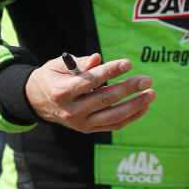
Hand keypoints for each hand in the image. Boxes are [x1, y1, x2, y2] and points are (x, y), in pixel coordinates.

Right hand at [25, 53, 154, 132]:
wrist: (37, 102)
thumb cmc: (52, 78)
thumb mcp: (58, 66)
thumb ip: (79, 62)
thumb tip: (98, 58)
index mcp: (62, 92)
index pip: (90, 82)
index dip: (110, 71)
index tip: (128, 63)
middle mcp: (71, 111)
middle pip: (104, 100)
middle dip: (128, 89)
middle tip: (146, 79)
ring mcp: (80, 123)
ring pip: (112, 116)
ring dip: (134, 106)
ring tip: (151, 94)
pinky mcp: (88, 129)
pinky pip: (113, 125)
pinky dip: (130, 117)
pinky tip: (144, 107)